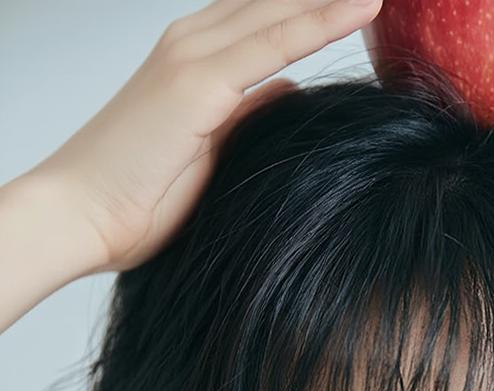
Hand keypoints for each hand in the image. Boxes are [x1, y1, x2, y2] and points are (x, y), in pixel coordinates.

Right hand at [26, 0, 382, 274]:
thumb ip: (249, 113)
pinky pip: (276, 42)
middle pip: (276, 0)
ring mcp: (195, 57)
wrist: (79, 215)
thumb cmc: (135, 197)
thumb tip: (290, 91)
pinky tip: (365, 5)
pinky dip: (322, 21)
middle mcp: (192, 43)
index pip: (267, 13)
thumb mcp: (211, 149)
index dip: (315, 3)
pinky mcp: (199, 84)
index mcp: (193, 57)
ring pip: (281, 10)